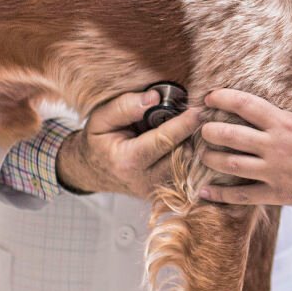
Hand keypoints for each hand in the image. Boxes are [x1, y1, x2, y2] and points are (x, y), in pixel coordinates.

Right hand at [57, 88, 201, 197]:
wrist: (93, 171)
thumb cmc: (99, 142)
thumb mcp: (101, 118)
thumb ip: (125, 106)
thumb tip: (154, 98)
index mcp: (128, 162)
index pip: (164, 141)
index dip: (183, 124)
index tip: (198, 111)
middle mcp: (146, 180)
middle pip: (182, 153)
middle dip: (188, 133)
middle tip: (188, 116)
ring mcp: (158, 190)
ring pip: (188, 164)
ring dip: (189, 144)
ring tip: (180, 130)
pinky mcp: (166, 193)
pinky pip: (187, 172)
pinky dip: (187, 155)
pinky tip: (179, 143)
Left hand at [197, 88, 291, 210]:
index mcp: (285, 122)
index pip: (246, 104)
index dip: (223, 98)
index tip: (208, 97)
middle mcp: (275, 145)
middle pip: (230, 134)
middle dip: (209, 130)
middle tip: (200, 128)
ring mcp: (275, 171)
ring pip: (230, 164)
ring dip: (211, 158)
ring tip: (202, 155)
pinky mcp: (279, 194)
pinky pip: (243, 195)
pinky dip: (221, 194)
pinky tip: (204, 191)